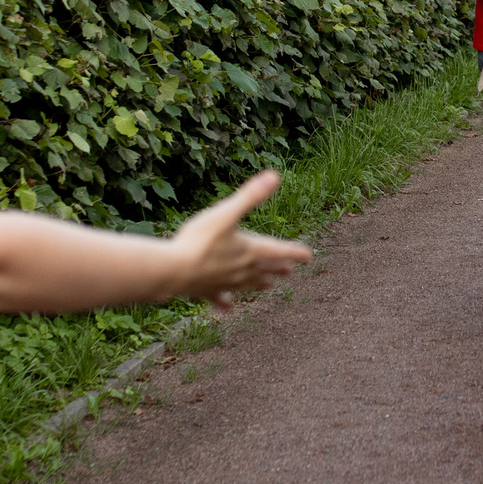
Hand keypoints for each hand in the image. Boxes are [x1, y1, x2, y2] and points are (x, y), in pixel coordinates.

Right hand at [169, 171, 310, 309]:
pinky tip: (228, 307)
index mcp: (249, 250)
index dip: (294, 251)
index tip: (308, 255)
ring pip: (246, 284)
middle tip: (290, 271)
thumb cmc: (199, 240)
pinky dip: (225, 302)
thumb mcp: (226, 213)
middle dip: (277, 268)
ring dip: (258, 284)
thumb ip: (250, 196)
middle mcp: (241, 269)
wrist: (173, 270)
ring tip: (266, 286)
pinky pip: (220, 298)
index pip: (278, 250)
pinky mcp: (207, 291)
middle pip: (264, 268)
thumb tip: (274, 176)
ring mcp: (224, 282)